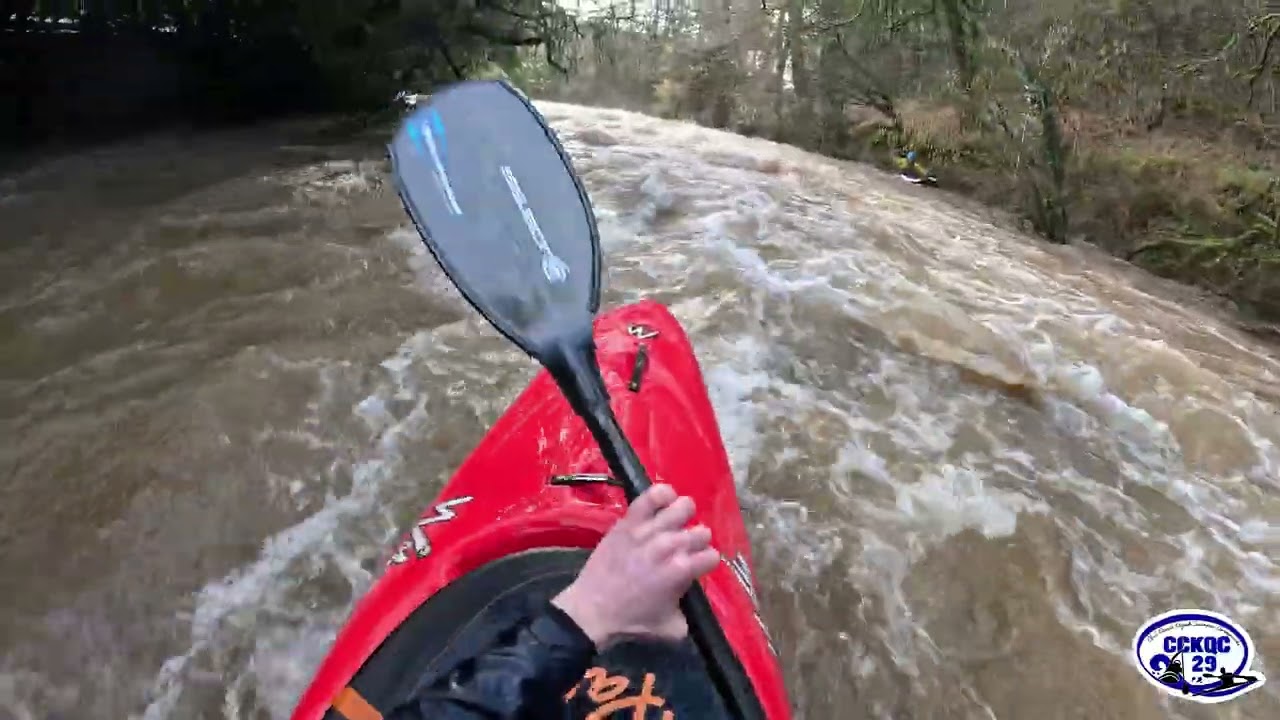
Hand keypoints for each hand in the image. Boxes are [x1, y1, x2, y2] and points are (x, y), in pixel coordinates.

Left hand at [552, 484, 719, 649]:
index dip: (706, 563)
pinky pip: (652, 495)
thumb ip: (690, 615)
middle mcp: (670, 546)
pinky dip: (662, 494)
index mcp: (682, 571)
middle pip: (702, 531)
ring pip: (683, 507)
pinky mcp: (630, 521)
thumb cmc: (632, 621)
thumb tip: (694, 604)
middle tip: (684, 550)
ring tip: (675, 525)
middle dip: (697, 542)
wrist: (593, 610)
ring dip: (684, 517)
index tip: (696, 567)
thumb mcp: (672, 628)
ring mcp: (649, 530)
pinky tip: (664, 502)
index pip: (712, 556)